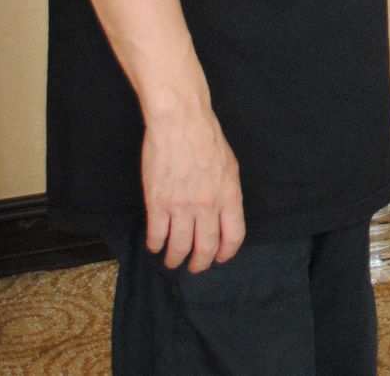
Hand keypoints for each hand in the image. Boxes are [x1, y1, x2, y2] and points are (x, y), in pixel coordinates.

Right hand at [141, 107, 245, 271]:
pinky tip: (156, 245)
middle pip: (206, 248)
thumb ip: (228, 194)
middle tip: (194, 267)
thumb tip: (224, 216)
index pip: (233, 237)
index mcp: (229, 195)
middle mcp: (207, 205)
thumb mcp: (229, 167)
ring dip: (175, 258)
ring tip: (172, 260)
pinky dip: (156, 245)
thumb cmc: (206, 139)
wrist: (180, 122)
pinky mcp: (158, 202)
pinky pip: (157, 234)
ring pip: (180, 246)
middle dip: (200, 263)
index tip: (219, 258)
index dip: (226, 253)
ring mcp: (182, 205)